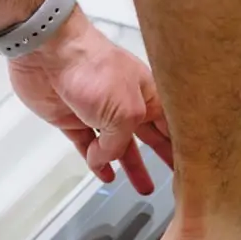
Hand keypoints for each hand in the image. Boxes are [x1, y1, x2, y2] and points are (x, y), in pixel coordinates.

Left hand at [9, 8, 172, 194]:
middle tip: (175, 176)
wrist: (49, 52)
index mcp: (147, 94)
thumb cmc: (92, 67)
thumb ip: (120, 143)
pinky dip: (97, 161)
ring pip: (118, 145)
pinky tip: (105, 173)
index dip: (180, 144)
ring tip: (143, 186)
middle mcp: (125, 102)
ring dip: (130, 165)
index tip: (191, 165)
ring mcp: (98, 111)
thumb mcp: (125, 112)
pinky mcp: (72, 118)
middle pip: (149, 136)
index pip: (170, 125)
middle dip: (161, 156)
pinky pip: (88, 145)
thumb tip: (106, 158)